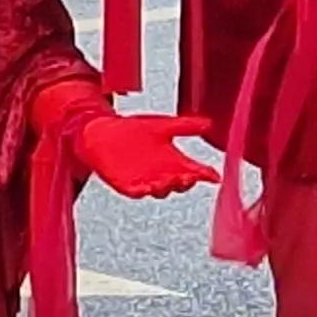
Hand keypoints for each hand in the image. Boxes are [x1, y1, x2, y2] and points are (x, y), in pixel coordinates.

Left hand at [74, 111, 216, 199]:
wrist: (102, 133)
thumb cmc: (133, 131)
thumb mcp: (163, 126)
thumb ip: (186, 126)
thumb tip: (210, 123)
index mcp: (174, 162)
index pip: (195, 172)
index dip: (206, 175)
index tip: (214, 176)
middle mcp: (163, 175)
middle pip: (180, 184)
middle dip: (186, 182)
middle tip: (190, 177)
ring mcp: (145, 182)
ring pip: (161, 191)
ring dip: (166, 187)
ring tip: (171, 180)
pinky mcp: (127, 185)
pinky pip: (136, 192)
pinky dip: (143, 191)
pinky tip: (147, 188)